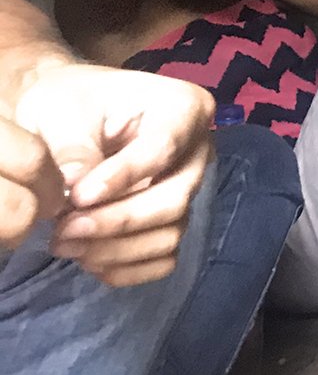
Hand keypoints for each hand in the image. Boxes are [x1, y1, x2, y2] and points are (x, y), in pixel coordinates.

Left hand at [14, 63, 213, 286]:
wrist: (66, 120)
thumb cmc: (69, 105)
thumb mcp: (63, 113)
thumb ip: (72, 148)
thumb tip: (77, 189)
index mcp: (184, 107)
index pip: (164, 149)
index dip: (122, 178)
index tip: (78, 197)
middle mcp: (198, 151)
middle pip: (174, 198)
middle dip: (117, 221)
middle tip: (64, 230)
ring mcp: (189, 190)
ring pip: (170, 233)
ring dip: (116, 250)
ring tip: (66, 244)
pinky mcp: (174, 221)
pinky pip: (165, 259)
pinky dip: (127, 268)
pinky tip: (89, 260)